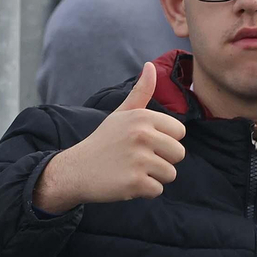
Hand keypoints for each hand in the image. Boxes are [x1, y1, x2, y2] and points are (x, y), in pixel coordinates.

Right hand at [32, 62, 186, 212]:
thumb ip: (140, 92)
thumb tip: (150, 66)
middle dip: (163, 161)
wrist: (76, 170)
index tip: (144, 143)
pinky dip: (145, 191)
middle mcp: (142, 135)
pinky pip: (157, 190)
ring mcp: (138, 159)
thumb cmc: (104, 141)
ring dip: (154, 177)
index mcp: (142, 117)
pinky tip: (127, 182)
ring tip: (132, 170)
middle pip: (179, 154)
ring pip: (170, 174)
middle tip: (138, 160)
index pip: (179, 132)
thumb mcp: (121, 113)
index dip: (165, 141)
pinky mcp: (135, 182)